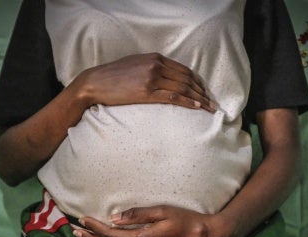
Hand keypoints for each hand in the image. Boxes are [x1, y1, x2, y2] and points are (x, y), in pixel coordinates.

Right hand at [73, 53, 215, 112]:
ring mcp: (152, 78)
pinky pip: (172, 97)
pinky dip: (187, 102)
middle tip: (212, 102)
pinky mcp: (146, 92)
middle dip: (202, 91)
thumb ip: (152, 68)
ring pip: (183, 88)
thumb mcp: (135, 65)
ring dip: (198, 99)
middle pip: (187, 79)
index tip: (204, 91)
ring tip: (208, 108)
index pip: (184, 70)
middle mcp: (156, 65)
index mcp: (155, 58)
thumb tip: (165, 77)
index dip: (197, 81)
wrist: (95, 83)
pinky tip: (196, 107)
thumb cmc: (113, 76)